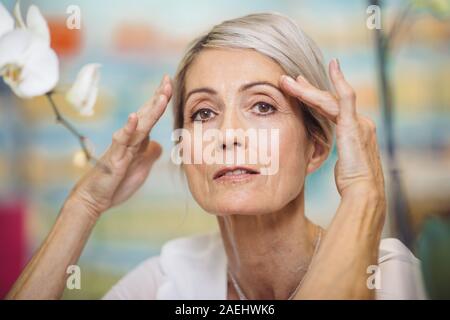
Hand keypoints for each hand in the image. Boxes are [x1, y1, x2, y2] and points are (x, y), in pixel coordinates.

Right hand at [69, 75, 172, 218]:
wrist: (96, 198)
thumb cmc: (117, 182)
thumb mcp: (141, 167)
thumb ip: (150, 153)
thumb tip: (159, 144)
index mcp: (138, 140)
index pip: (151, 115)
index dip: (161, 100)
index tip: (170, 83)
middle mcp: (130, 138)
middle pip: (146, 114)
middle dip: (158, 97)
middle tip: (168, 79)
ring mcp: (122, 146)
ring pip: (139, 125)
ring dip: (151, 109)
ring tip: (162, 95)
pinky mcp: (115, 157)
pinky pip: (122, 141)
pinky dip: (128, 128)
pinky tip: (134, 117)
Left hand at [280, 59, 384, 200]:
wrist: (364, 192)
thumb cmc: (351, 185)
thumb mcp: (340, 166)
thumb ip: (332, 153)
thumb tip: (315, 153)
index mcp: (355, 133)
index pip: (331, 111)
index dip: (315, 99)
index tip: (302, 91)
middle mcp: (360, 123)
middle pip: (329, 101)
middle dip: (308, 90)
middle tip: (291, 79)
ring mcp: (359, 122)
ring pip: (329, 99)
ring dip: (307, 89)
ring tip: (289, 80)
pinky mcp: (354, 124)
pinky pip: (345, 97)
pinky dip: (338, 80)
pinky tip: (333, 65)